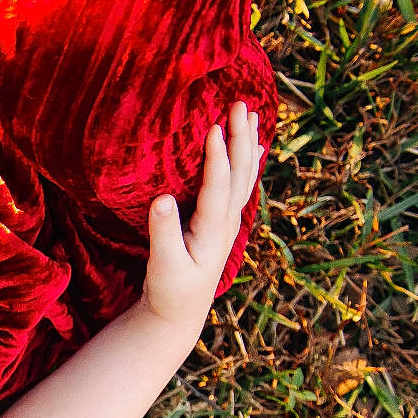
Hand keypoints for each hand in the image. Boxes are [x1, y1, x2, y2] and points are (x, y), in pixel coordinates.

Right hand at [140, 101, 263, 326]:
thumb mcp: (163, 266)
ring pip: (244, 175)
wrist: (181, 313)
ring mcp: (228, 222)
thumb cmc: (170, 291)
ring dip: (248, 144)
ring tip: (251, 113)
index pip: (219, 185)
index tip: (214, 126)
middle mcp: (226, 222)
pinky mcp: (222, 223)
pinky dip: (248, 162)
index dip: (218, 156)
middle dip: (241, 138)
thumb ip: (163, 233)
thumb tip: (161, 199)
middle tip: (240, 104)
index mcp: (212, 230)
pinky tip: (255, 147)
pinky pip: (240, 185)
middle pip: (240, 173)